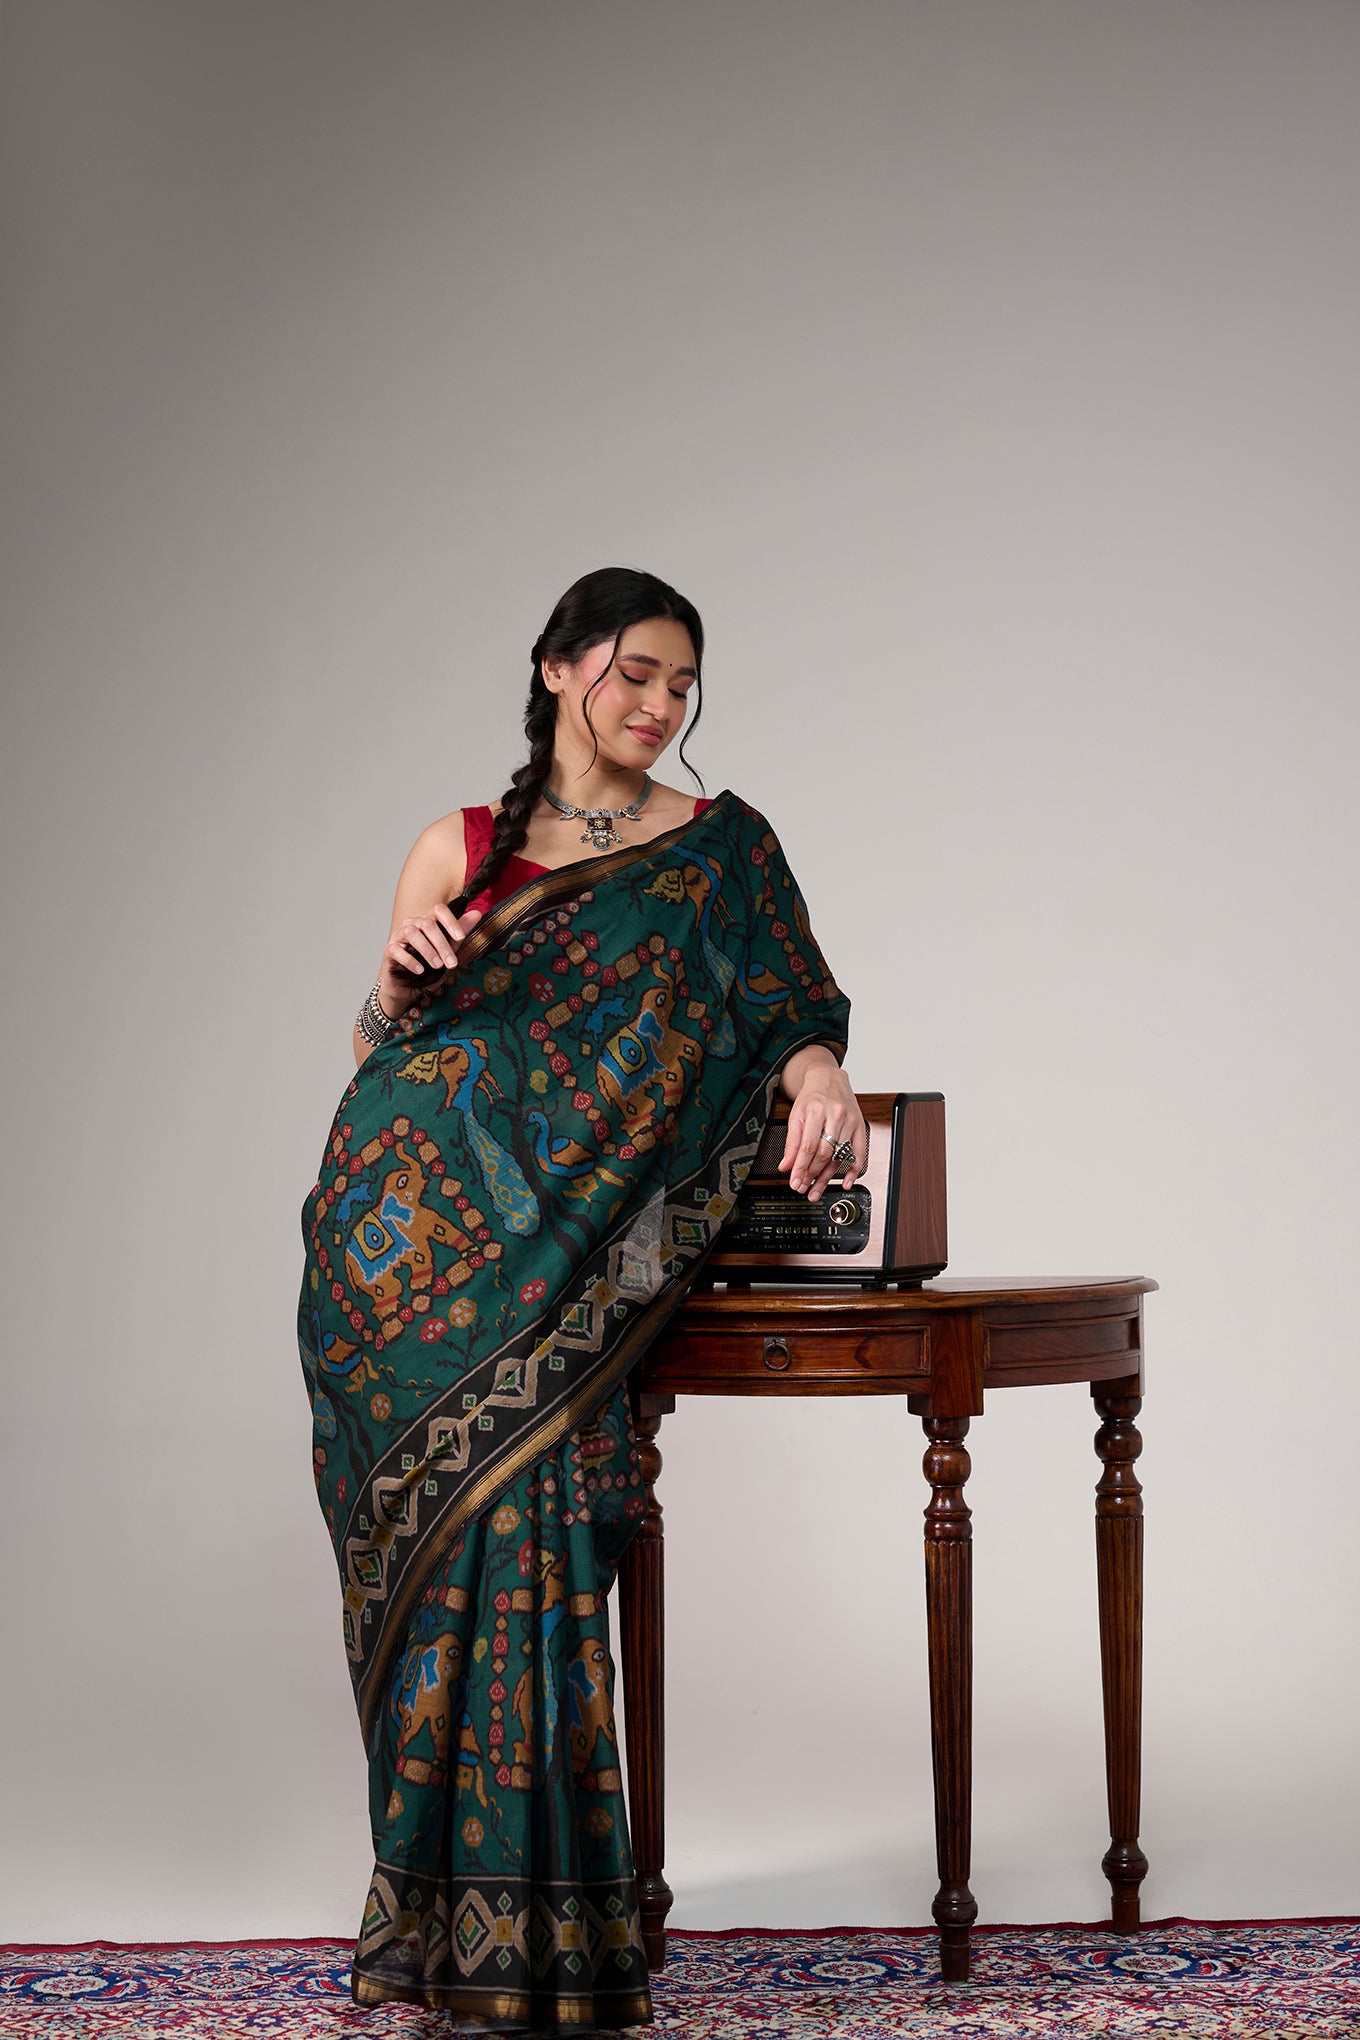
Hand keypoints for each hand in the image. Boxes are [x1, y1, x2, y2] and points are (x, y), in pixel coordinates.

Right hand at [378, 904, 483, 1014]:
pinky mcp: (389, 950)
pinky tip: (420, 970)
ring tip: (437, 966)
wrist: (408, 988)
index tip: (461, 937)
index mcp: (428, 922)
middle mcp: (412, 925)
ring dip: (427, 950)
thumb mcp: (447, 953)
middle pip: (427, 924)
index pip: (439, 910)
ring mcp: (399, 936)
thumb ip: (459, 935)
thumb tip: (477, 914)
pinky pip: (397, 950)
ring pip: (411, 933)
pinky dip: (410, 960)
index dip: (450, 921)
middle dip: (442, 944)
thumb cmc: (428, 969)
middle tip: (452, 963)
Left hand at [777, 1060, 867, 1202]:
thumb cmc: (812, 1097)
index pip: (808, 1147)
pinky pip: (860, 1152)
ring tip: (817, 1189)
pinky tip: (845, 1182)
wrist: (828, 1078)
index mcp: (816, 1111)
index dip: (801, 1168)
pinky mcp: (860, 1125)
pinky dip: (853, 1169)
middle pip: (824, 1153)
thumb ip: (791, 1142)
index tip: (795, 1183)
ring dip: (828, 1176)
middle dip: (813, 1175)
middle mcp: (835, 1115)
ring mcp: (850, 1121)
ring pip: (840, 1155)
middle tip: (805, 1188)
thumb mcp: (796, 1116)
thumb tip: (786, 1166)